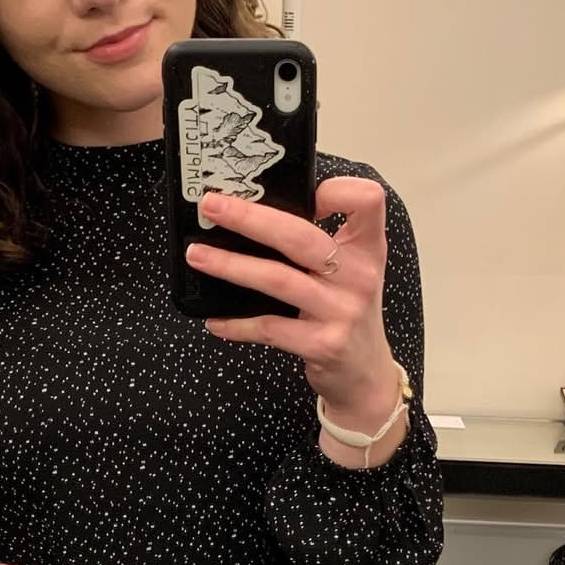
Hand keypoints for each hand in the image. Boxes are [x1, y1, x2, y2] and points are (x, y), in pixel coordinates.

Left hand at [187, 177, 397, 412]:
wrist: (366, 375)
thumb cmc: (348, 314)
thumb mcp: (350, 273)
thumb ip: (319, 243)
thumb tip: (254, 213)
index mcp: (367, 249)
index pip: (366, 200)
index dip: (335, 189)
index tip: (303, 194)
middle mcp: (359, 277)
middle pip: (302, 236)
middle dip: (250, 218)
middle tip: (212, 206)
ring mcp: (342, 312)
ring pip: (278, 279)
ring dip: (231, 265)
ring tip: (198, 255)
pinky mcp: (324, 345)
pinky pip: (270, 328)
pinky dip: (237, 324)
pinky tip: (214, 321)